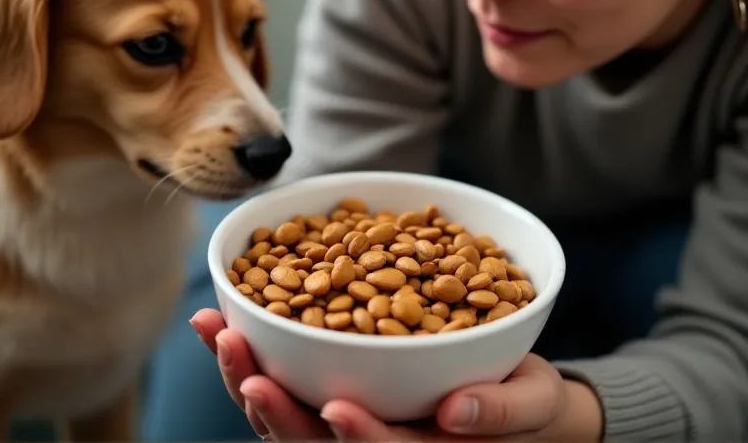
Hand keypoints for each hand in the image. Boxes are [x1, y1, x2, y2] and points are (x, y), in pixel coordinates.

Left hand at [190, 308, 603, 441]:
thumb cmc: (522, 402)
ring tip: (217, 331)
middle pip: (312, 439)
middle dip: (276, 409)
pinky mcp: (330, 381)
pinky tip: (221, 316)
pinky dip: (250, 348)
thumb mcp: (530, 404)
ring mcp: (347, 411)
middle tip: (246, 372)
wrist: (509, 391)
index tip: (336, 409)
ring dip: (245, 374)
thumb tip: (457, 410)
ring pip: (284, 409)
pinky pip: (283, 374)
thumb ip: (501, 411)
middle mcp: (372, 438)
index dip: (359, 437)